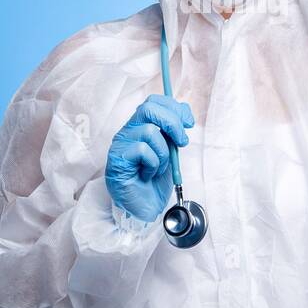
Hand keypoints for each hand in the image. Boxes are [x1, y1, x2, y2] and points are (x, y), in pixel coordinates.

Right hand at [105, 95, 194, 222]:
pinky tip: (148, 175)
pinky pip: (143, 151)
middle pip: (149, 107)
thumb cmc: (155, 179)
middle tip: (182, 142)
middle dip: (172, 123)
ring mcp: (121, 144)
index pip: (153, 101)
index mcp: (140, 126)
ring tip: (159, 168)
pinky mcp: (118, 158)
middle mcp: (128, 131)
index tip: (189, 123)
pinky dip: (153, 164)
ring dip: (163, 152)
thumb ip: (173, 131)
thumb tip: (184, 111)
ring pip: (149, 131)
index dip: (174, 107)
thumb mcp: (170, 150)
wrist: (145, 206)